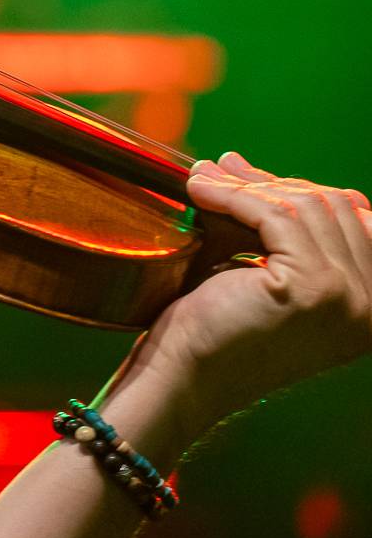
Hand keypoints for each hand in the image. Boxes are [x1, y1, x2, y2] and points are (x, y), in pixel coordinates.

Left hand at [131, 151, 371, 436]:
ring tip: (201, 179)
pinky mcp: (311, 288)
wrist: (184, 377)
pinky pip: (275, 215)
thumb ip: (272, 226)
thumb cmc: (213, 329)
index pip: (353, 219)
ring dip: (245, 185)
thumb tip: (240, 161)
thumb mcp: (259, 270)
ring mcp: (349, 298)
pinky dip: (232, 194)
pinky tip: (198, 189)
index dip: (298, 189)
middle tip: (218, 169)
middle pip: (332, 208)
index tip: (244, 172)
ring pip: (303, 207)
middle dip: (269, 182)